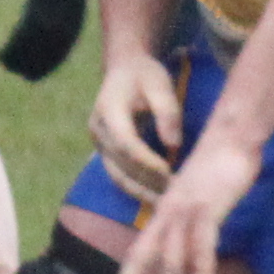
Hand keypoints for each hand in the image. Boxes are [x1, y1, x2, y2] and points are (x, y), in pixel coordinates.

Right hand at [87, 54, 184, 205]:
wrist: (124, 69)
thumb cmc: (144, 75)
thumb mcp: (159, 83)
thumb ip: (167, 111)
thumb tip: (173, 143)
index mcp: (109, 110)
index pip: (126, 142)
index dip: (146, 161)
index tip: (169, 173)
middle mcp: (98, 129)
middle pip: (121, 163)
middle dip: (147, 182)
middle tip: (174, 195)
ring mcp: (99, 143)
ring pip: (117, 175)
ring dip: (141, 192)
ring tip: (166, 204)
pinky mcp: (105, 152)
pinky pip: (119, 175)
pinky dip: (136, 189)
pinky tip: (156, 198)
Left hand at [107, 132, 255, 273]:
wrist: (232, 134)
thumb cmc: (221, 163)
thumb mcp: (200, 194)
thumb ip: (193, 218)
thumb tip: (195, 240)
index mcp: (165, 211)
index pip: (140, 249)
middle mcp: (168, 212)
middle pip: (142, 255)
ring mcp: (186, 210)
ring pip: (170, 257)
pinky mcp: (207, 208)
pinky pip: (201, 244)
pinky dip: (200, 269)